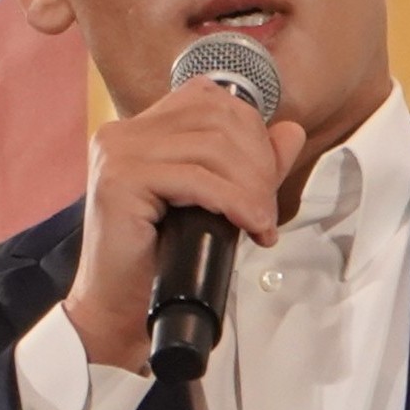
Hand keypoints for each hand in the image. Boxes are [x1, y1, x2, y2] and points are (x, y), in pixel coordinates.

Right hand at [65, 79, 306, 371]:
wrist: (119, 311)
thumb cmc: (162, 261)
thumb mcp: (216, 201)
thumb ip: (251, 163)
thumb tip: (292, 130)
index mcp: (139, 128)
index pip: (209, 99)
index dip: (251, 133)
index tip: (265, 182)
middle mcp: (122, 132)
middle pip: (216, 119)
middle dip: (258, 162)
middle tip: (266, 210)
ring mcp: (117, 152)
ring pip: (212, 148)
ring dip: (251, 186)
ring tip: (260, 223)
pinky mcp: (120, 180)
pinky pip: (197, 179)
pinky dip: (234, 202)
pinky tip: (249, 226)